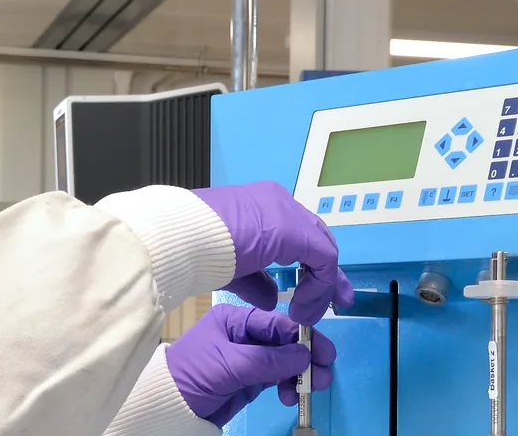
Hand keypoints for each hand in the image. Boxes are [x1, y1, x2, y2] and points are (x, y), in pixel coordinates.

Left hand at [166, 305, 337, 424]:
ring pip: (284, 362)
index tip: (323, 353)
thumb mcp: (230, 366)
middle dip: (306, 357)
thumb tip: (305, 355)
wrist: (169, 408)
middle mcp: (243, 335)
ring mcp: (247, 358)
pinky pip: (277, 378)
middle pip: (284, 342)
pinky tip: (290, 396)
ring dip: (300, 375)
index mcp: (234, 320)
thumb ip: (269, 360)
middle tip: (323, 374)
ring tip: (310, 390)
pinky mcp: (249, 379)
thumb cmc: (194, 377)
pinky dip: (288, 386)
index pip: (276, 323)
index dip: (302, 337)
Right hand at [192, 181, 353, 324]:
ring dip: (323, 286)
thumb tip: (273, 298)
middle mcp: (278, 202)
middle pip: (318, 238)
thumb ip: (256, 281)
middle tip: (338, 302)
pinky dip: (318, 287)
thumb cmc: (194, 251)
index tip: (312, 295)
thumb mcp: (231, 270)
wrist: (179, 239)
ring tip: (313, 315)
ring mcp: (288, 212)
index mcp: (261, 206)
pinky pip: (322, 261)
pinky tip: (302, 308)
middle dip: (329, 275)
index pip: (299, 233)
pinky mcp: (294, 230)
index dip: (312, 266)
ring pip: (323, 250)